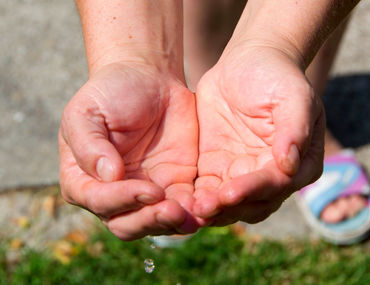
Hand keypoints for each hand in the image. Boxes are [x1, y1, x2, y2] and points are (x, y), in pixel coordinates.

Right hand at [59, 62, 203, 239]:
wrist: (148, 78)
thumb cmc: (111, 92)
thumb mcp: (88, 112)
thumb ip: (89, 144)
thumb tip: (107, 176)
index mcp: (84, 178)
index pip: (99, 201)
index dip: (121, 201)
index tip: (146, 189)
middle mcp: (114, 192)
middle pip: (126, 223)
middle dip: (149, 221)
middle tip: (171, 210)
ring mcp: (145, 190)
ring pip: (156, 222)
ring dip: (173, 223)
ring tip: (190, 215)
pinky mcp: (175, 184)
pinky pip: (184, 206)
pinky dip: (193, 212)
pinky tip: (205, 208)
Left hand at [193, 45, 324, 225]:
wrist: (248, 63)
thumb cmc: (277, 77)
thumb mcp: (293, 97)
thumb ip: (294, 130)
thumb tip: (290, 165)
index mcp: (299, 163)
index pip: (276, 184)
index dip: (253, 191)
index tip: (230, 193)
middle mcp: (272, 175)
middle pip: (252, 203)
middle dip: (229, 208)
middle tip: (203, 208)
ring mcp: (243, 174)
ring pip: (229, 203)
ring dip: (211, 209)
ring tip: (190, 208)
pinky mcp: (217, 169)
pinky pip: (208, 190)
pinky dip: (197, 198)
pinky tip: (180, 200)